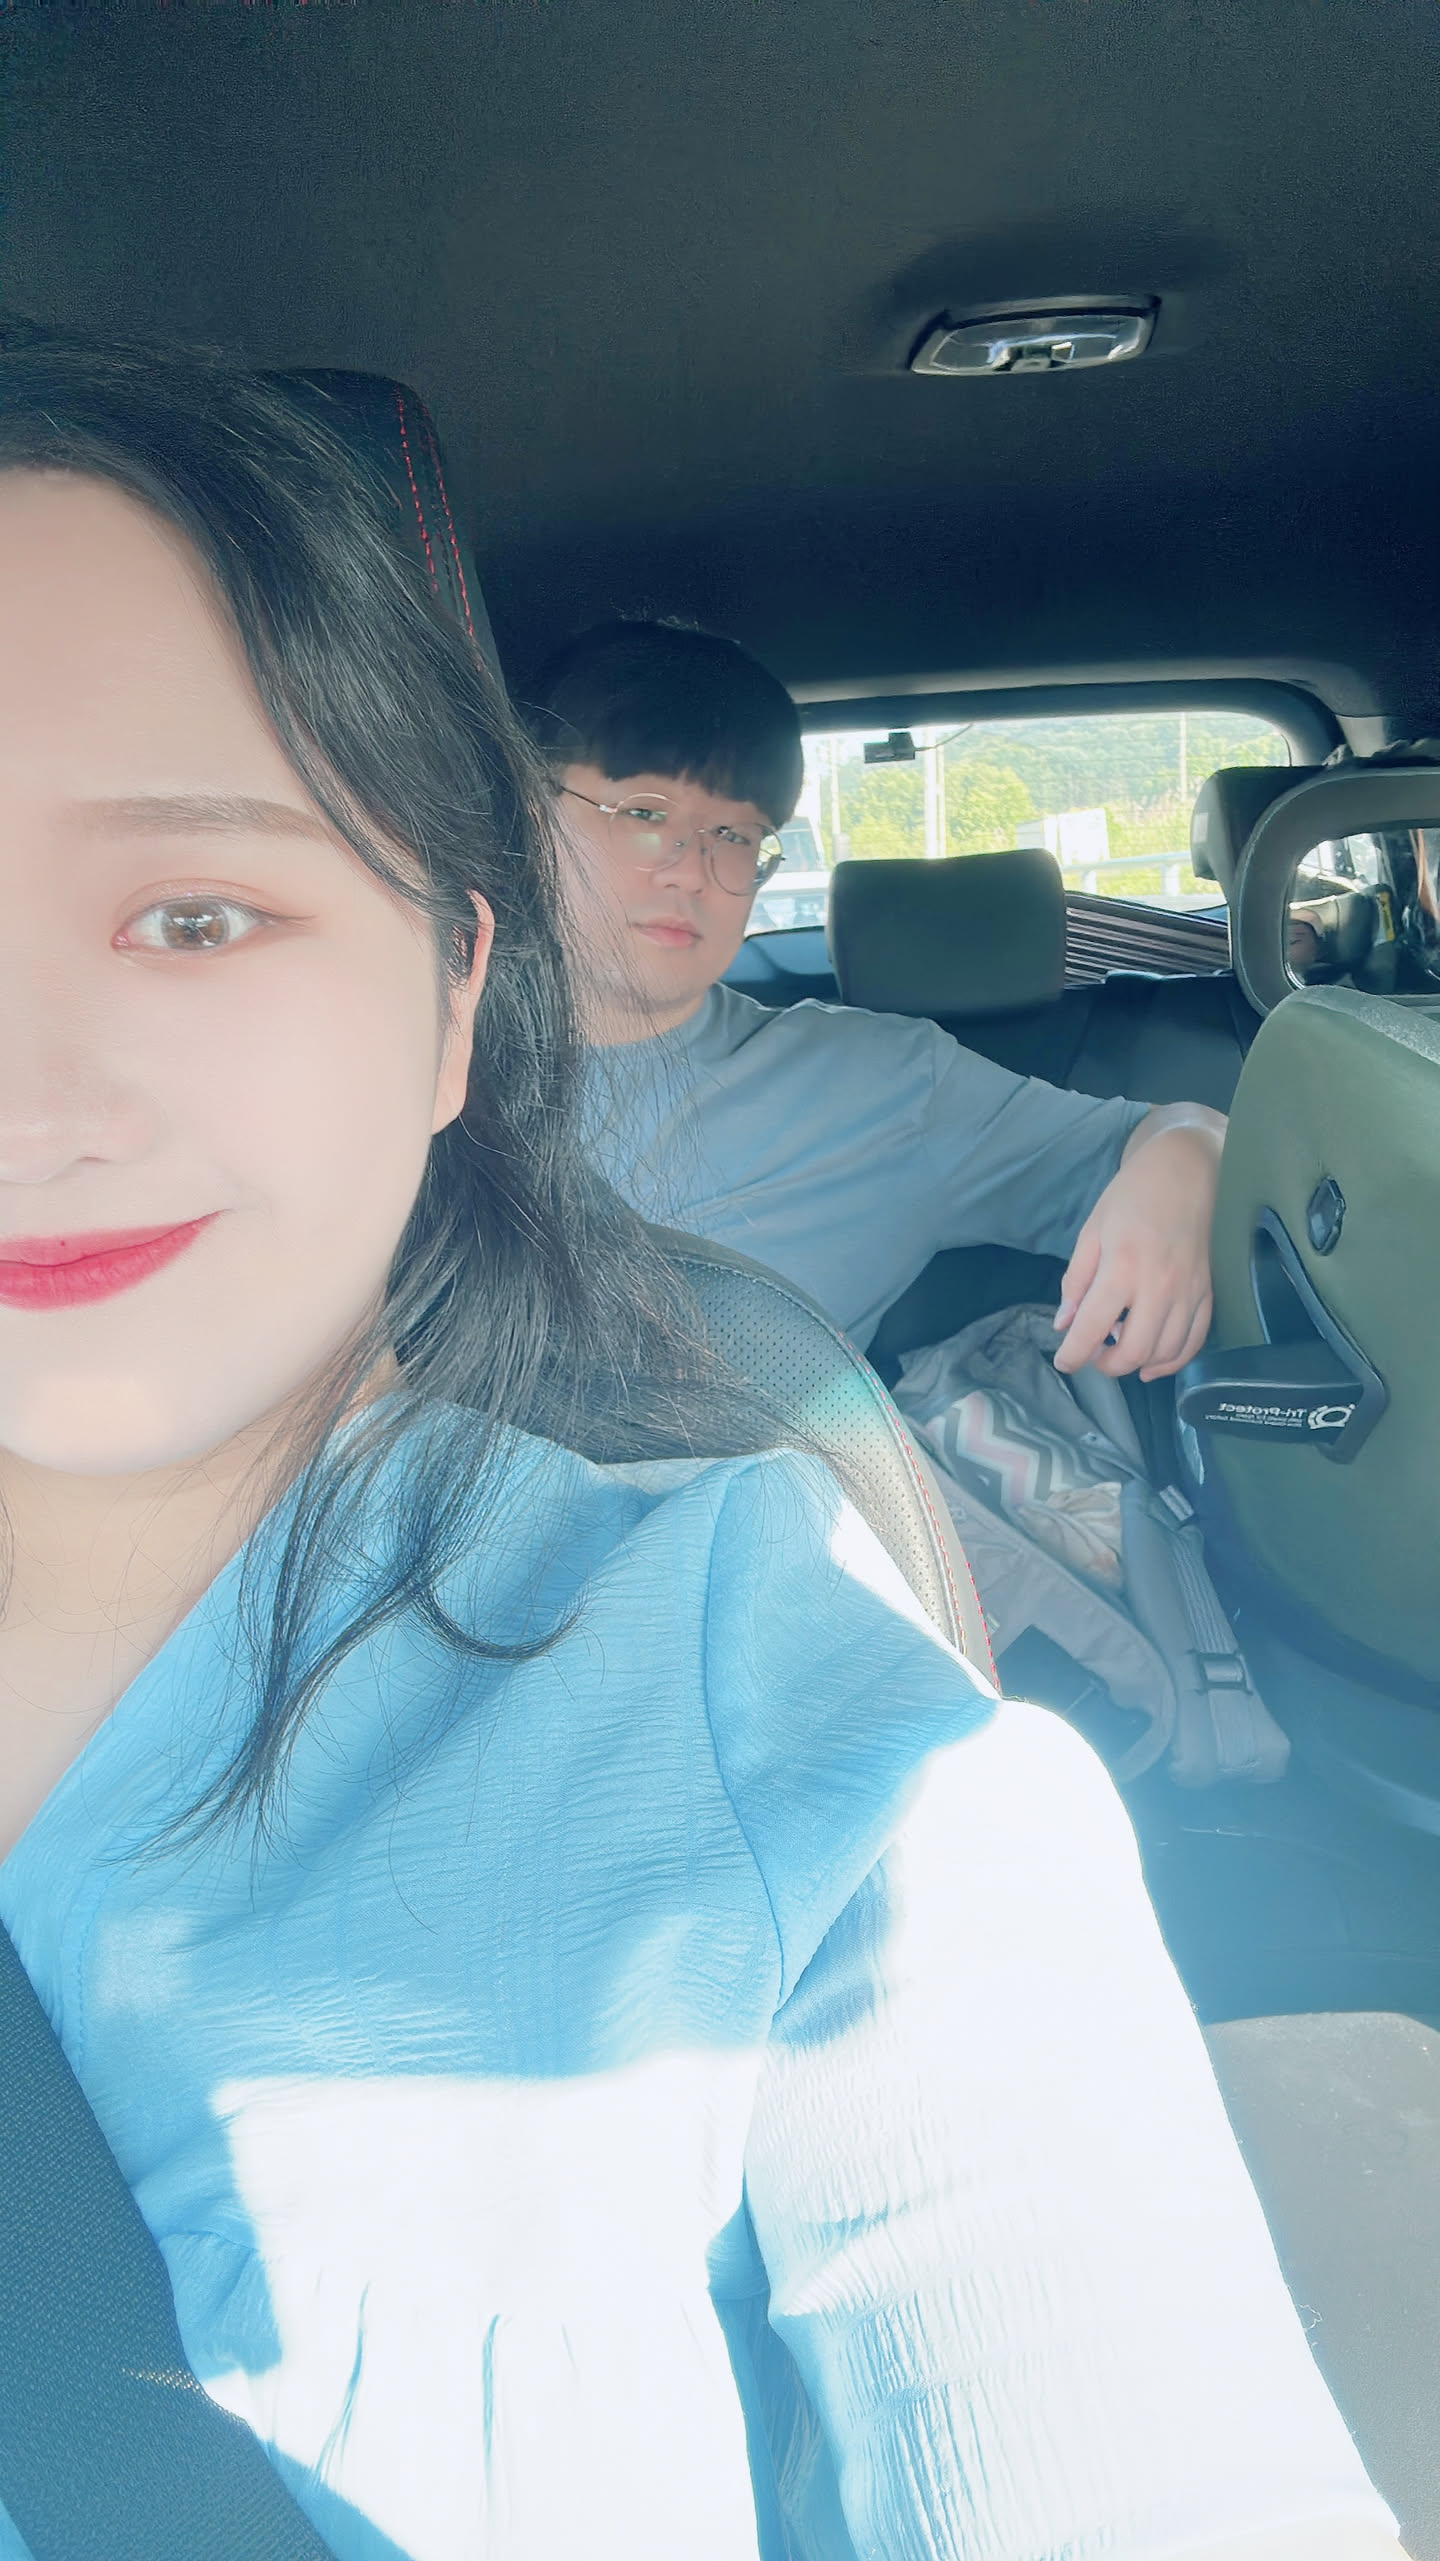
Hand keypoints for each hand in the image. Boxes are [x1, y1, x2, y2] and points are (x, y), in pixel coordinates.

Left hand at [1053, 1108, 1224, 1380]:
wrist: (1186, 1170)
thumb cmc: (1132, 1195)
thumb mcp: (1092, 1232)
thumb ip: (1077, 1281)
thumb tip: (1065, 1324)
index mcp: (1122, 1268)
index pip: (1092, 1329)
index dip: (1073, 1355)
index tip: (1064, 1362)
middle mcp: (1159, 1286)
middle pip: (1133, 1352)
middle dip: (1106, 1365)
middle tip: (1093, 1355)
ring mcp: (1189, 1292)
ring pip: (1165, 1352)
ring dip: (1138, 1364)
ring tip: (1120, 1351)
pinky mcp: (1208, 1292)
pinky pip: (1195, 1341)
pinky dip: (1173, 1360)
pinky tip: (1153, 1362)